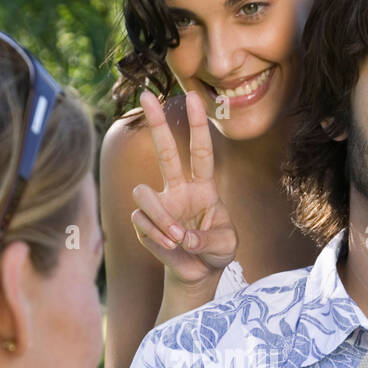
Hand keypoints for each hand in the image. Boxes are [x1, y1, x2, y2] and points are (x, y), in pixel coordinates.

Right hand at [131, 90, 238, 285]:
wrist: (199, 273)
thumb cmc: (216, 252)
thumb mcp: (225, 246)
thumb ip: (208, 239)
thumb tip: (183, 236)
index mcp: (203, 187)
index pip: (201, 151)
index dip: (198, 125)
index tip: (195, 97)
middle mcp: (178, 190)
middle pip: (165, 152)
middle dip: (157, 123)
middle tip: (146, 94)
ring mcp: (159, 205)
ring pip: (144, 193)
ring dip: (161, 217)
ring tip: (177, 238)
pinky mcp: (144, 224)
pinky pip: (142, 221)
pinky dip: (158, 237)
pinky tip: (170, 246)